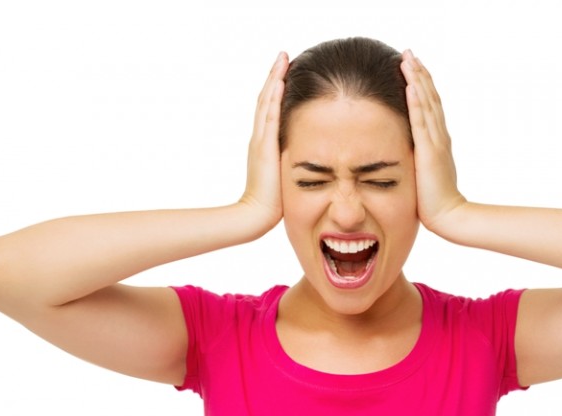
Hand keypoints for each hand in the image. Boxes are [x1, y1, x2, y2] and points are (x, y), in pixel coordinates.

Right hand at [239, 52, 288, 230]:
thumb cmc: (273, 203)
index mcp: (263, 144)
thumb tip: (306, 156)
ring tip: (283, 58)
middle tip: (283, 56)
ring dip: (275, 78)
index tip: (285, 72)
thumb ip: (290, 162)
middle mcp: (259, 137)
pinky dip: (274, 96)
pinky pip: (269, 115)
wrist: (255, 214)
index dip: (276, 90)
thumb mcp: (283, 175)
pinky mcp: (264, 146)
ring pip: (266, 101)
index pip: (269, 110)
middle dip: (275, 76)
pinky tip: (280, 80)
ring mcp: (260, 140)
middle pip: (265, 99)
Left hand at [400, 50, 466, 234]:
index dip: (422, 84)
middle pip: (430, 97)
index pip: (430, 105)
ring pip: (426, 104)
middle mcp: (439, 136)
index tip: (412, 65)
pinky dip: (416, 103)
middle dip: (419, 73)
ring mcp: (436, 142)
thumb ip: (420, 158)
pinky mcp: (429, 152)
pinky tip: (410, 86)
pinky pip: (421, 122)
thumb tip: (409, 152)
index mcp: (438, 140)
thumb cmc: (434, 201)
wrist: (449, 216)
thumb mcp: (426, 172)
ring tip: (407, 59)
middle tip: (409, 52)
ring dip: (416, 80)